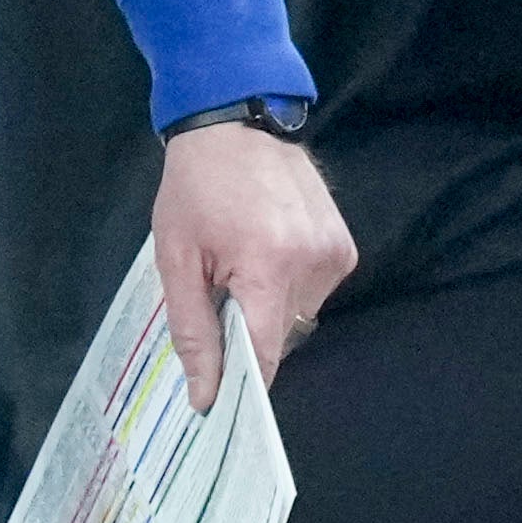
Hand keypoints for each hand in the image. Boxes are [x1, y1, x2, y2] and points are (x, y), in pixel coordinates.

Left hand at [149, 119, 354, 410]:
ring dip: (269, 305)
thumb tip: (206, 395)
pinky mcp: (346, 246)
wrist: (232, 124)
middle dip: (248, 330)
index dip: (243, 380)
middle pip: (282, 335)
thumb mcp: (175, 258)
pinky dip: (288, 284)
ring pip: (299, 314)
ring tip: (241, 263)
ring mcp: (336, 253)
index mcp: (268, 266)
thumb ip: (193, 329)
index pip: (266, 353)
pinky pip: (314, 290)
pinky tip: (266, 251)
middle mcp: (313, 263)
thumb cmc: (193, 190)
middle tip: (218, 296)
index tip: (222, 399)